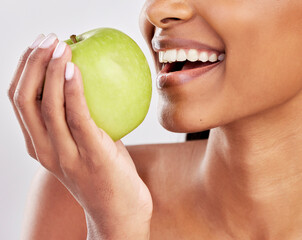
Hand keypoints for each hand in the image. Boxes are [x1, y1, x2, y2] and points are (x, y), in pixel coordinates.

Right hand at [8, 33, 152, 238]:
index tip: (37, 46)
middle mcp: (45, 150)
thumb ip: (83, 120)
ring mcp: (65, 155)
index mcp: (40, 146)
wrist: (119, 212)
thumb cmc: (106, 174)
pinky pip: (77, 116)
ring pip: (46, 106)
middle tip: (48, 37)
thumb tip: (93, 87)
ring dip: (50, 69)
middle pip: (23, 99)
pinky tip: (74, 68)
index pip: (19, 102)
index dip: (23, 70)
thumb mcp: (87, 144)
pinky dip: (72, 90)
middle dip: (31, 63)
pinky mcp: (90, 155)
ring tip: (61, 45)